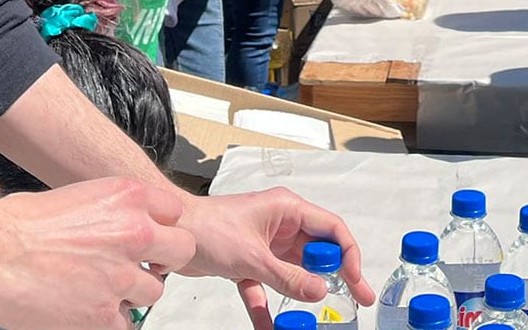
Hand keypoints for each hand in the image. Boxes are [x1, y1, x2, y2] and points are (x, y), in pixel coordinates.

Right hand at [0, 178, 194, 329]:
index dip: (162, 227)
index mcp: (128, 198)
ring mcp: (123, 276)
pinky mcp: (104, 314)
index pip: (176, 213)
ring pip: (154, 292)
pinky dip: (109, 322)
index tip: (150, 237)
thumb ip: (113, 212)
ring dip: (132, 294)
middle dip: (163, 261)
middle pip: (182, 251)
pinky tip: (86, 311)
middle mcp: (134, 234)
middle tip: (140, 267)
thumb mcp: (78, 197)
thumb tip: (124, 226)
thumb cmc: (17, 224)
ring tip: (100, 291)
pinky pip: (126, 325)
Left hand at [177, 187, 375, 329]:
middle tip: (357, 296)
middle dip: (335, 275)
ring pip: (294, 271)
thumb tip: (319, 291)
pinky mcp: (249, 261)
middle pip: (317, 251)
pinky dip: (268, 305)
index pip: (331, 228)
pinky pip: (266, 285)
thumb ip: (287, 277)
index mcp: (287, 209)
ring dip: (302, 293)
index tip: (355, 278)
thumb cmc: (207, 227)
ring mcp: (266, 243)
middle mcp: (280, 223)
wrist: (170, 234)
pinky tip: (271, 326)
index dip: (347, 253)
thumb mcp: (252, 258)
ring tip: (321, 314)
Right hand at [313, 0, 403, 18]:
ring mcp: (348, 1)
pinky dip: (360, 11)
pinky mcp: (340, 3)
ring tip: (379, 14)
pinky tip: (365, 12)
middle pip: (375, 9)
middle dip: (384, 12)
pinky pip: (353, 11)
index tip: (397, 11)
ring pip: (364, 12)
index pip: (382, 1)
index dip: (391, 7)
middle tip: (390, 14)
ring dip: (373, 14)